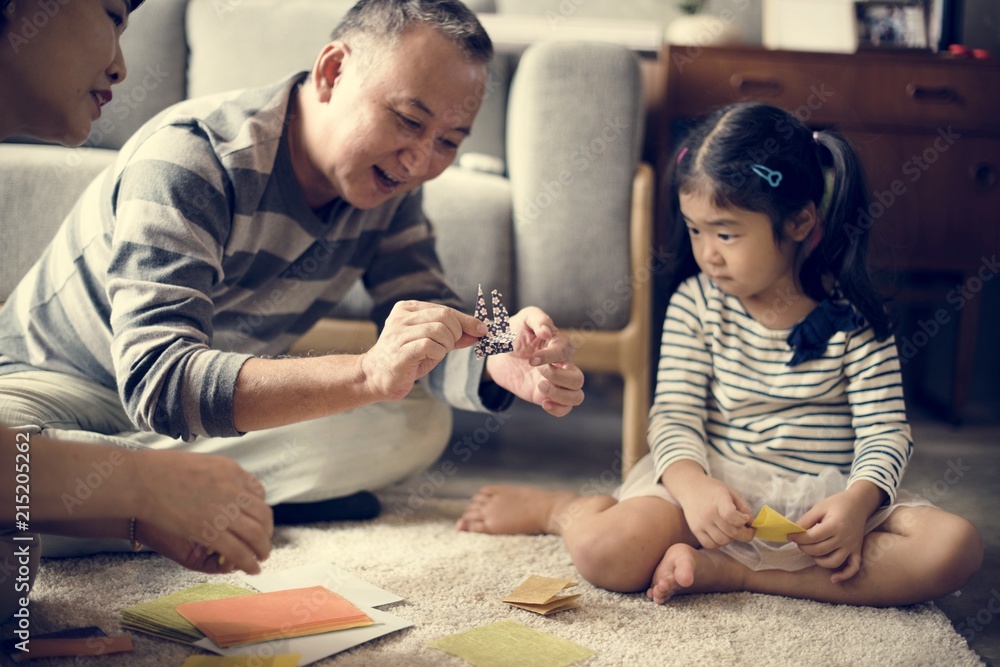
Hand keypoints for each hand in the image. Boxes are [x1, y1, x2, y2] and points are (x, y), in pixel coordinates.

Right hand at [131, 449, 272, 575]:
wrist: (140, 480)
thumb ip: (218, 477)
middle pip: (263, 515)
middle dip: (266, 532)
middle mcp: (233, 489)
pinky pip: (239, 551)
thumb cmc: (161, 471)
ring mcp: (224, 510)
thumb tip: (232, 489)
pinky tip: (252, 568)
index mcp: (232, 471)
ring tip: (262, 557)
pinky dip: (249, 562)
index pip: (258, 493)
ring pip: (256, 535)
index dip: (260, 510)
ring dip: (263, 548)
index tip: (257, 520)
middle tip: (264, 542)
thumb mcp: (199, 465)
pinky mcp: (210, 531)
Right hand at [361, 300, 486, 400]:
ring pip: (440, 330)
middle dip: (455, 334)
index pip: (446, 309)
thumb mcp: (432, 343)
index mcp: (408, 308)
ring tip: (435, 354)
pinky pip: (430, 345)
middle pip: (445, 316)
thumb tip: (479, 331)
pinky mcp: (400, 349)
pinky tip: (428, 358)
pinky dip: (437, 353)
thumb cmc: (406, 359)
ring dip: (445, 346)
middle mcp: (402, 316)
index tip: (482, 330)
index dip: (466, 321)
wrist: (376, 377)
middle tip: (447, 347)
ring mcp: (399, 332)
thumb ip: (453, 336)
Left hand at [483, 307, 583, 416]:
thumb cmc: (514, 333)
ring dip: (560, 395)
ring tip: (540, 386)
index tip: (531, 358)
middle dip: (559, 378)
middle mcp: (563, 365)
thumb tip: (547, 332)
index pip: (565, 352)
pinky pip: (564, 409)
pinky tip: (543, 402)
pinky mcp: (546, 395)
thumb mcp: (524, 319)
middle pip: (578, 379)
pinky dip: (558, 409)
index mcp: (560, 345)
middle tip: (538, 371)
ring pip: (577, 397)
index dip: (550, 356)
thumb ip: (538, 319)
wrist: (498, 353)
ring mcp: (556, 383)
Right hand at [668, 468, 753, 549]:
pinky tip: (722, 534)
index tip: (746, 519)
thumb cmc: (713, 490)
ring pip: (723, 541)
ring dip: (732, 539)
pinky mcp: (695, 530)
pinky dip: (719, 543)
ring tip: (732, 530)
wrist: (690, 488)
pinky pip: (711, 545)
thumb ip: (744, 507)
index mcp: (719, 499)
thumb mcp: (731, 492)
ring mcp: (701, 523)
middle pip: (731, 532)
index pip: (730, 515)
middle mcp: (708, 512)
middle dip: (744, 534)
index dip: (742, 520)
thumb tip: (753, 523)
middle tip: (747, 529)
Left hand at [788, 487, 875, 582]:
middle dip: (804, 548)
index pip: (812, 537)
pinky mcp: (857, 551)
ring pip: (833, 562)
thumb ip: (807, 519)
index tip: (789, 535)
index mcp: (835, 525)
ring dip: (818, 560)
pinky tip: (833, 578)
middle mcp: (844, 538)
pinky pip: (853, 568)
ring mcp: (852, 546)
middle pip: (819, 550)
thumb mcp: (820, 507)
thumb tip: (794, 531)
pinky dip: (844, 575)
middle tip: (799, 542)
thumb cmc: (837, 504)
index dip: (798, 538)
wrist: (859, 503)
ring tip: (811, 552)